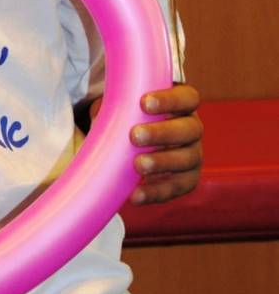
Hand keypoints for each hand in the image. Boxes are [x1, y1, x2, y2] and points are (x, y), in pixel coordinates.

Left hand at [90, 83, 203, 204]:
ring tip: (137, 165)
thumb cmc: (131, 116)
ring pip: (187, 159)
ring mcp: (192, 155)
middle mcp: (192, 129)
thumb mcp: (124, 105)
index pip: (187, 98)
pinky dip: (156, 192)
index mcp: (182, 104)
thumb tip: (99, 117)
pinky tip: (136, 195)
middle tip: (134, 135)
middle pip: (190, 129)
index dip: (170, 100)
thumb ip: (116, 106)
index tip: (144, 103)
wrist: (136, 143)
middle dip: (163, 132)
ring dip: (162, 162)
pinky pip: (177, 187)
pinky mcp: (187, 179)